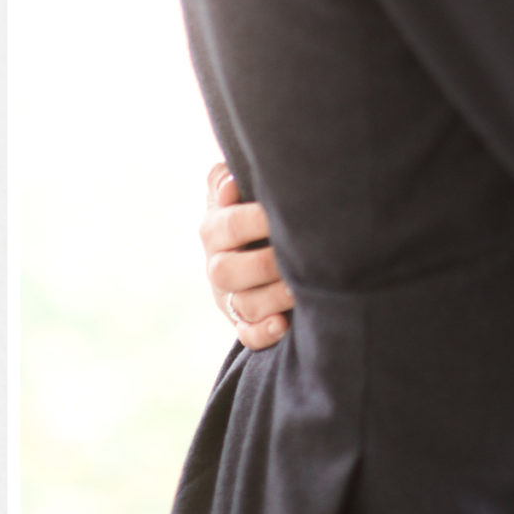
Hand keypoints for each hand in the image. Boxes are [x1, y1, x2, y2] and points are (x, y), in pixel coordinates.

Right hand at [202, 163, 290, 349]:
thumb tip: (229, 185)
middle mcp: (217, 265)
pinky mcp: (243, 322)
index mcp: (214, 229)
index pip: (228, 226)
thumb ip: (225, 178)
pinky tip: (283, 325)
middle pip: (226, 271)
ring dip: (272, 298)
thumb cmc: (256, 208)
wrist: (263, 242)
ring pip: (242, 304)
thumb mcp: (237, 189)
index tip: (282, 214)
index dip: (255, 221)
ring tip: (299, 289)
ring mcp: (229, 297)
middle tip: (299, 255)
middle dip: (265, 264)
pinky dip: (263, 333)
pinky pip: (247, 335)